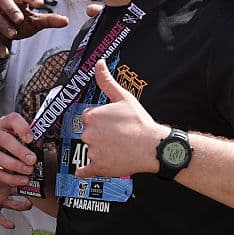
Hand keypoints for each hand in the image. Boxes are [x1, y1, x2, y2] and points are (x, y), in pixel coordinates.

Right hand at [0, 0, 69, 68]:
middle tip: (20, 19)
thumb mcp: (36, 22)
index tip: (40, 3)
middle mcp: (3, 5)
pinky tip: (5, 53)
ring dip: (4, 26)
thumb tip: (66, 21)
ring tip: (13, 34)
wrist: (0, 34)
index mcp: (18, 0)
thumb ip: (50, 20)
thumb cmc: (19, 22)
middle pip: (5, 1)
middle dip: (12, 9)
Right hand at [0, 112, 37, 186]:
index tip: (31, 138)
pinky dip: (10, 178)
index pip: (12, 119)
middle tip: (32, 159)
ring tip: (29, 170)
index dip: (22, 128)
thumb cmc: (20, 141)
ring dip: (15, 165)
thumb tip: (43, 144)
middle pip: (4, 140)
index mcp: (5, 123)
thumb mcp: (27, 136)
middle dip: (19, 151)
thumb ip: (34, 138)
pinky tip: (22, 179)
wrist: (7, 150)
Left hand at [0, 160, 30, 229]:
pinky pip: (0, 217)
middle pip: (19, 190)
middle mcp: (3, 190)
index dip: (22, 174)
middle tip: (36, 187)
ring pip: (13, 204)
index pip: (14, 176)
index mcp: (1, 179)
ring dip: (21, 205)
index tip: (30, 172)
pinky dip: (6, 222)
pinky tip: (11, 225)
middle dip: (28, 190)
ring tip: (29, 205)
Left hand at [75, 59, 166, 177]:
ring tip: (120, 147)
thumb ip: (107, 81)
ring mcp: (93, 152)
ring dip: (101, 149)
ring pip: (92, 149)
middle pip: (90, 133)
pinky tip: (82, 171)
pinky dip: (85, 171)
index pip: (89, 117)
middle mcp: (88, 134)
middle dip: (100, 134)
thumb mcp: (124, 97)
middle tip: (118, 135)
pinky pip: (86, 170)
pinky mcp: (99, 167)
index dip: (101, 119)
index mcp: (91, 116)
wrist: (152, 146)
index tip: (113, 122)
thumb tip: (99, 63)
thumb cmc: (139, 122)